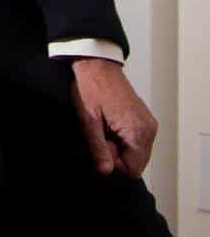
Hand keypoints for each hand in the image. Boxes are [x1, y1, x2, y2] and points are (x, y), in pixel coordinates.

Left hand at [69, 57, 157, 178]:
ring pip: (136, 153)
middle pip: (136, 163)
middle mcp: (148, 128)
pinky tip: (111, 126)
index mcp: (137, 130)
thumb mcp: (89, 121)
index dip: (114, 165)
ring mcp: (147, 123)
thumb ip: (98, 149)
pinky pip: (136, 141)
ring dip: (119, 148)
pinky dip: (123, 139)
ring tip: (105, 130)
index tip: (100, 149)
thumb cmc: (92, 86)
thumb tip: (106, 171)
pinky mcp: (143, 119)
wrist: (96, 64)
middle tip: (101, 138)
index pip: (132, 170)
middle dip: (117, 157)